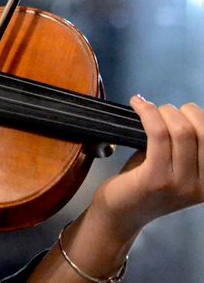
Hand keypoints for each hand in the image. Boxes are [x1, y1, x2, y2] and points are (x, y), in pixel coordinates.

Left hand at [89, 96, 203, 237]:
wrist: (122, 212)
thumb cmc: (147, 183)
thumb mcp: (176, 165)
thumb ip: (185, 145)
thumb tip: (185, 111)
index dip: (200, 116)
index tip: (183, 110)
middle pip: (203, 131)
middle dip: (183, 111)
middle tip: (164, 110)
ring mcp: (181, 183)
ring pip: (182, 131)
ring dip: (164, 111)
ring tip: (150, 109)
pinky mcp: (156, 178)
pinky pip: (158, 134)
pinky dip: (147, 113)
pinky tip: (137, 104)